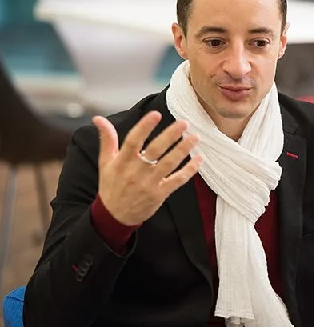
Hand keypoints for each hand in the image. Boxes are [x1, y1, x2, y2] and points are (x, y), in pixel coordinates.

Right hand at [93, 111, 201, 225]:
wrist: (115, 216)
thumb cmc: (111, 185)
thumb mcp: (105, 162)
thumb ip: (107, 139)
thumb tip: (98, 118)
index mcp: (122, 161)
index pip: (133, 141)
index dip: (144, 127)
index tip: (156, 114)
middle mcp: (136, 171)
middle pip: (155, 150)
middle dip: (170, 136)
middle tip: (184, 122)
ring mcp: (149, 183)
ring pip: (169, 164)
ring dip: (183, 150)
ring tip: (195, 137)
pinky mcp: (160, 194)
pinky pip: (177, 180)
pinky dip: (189, 170)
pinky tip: (199, 159)